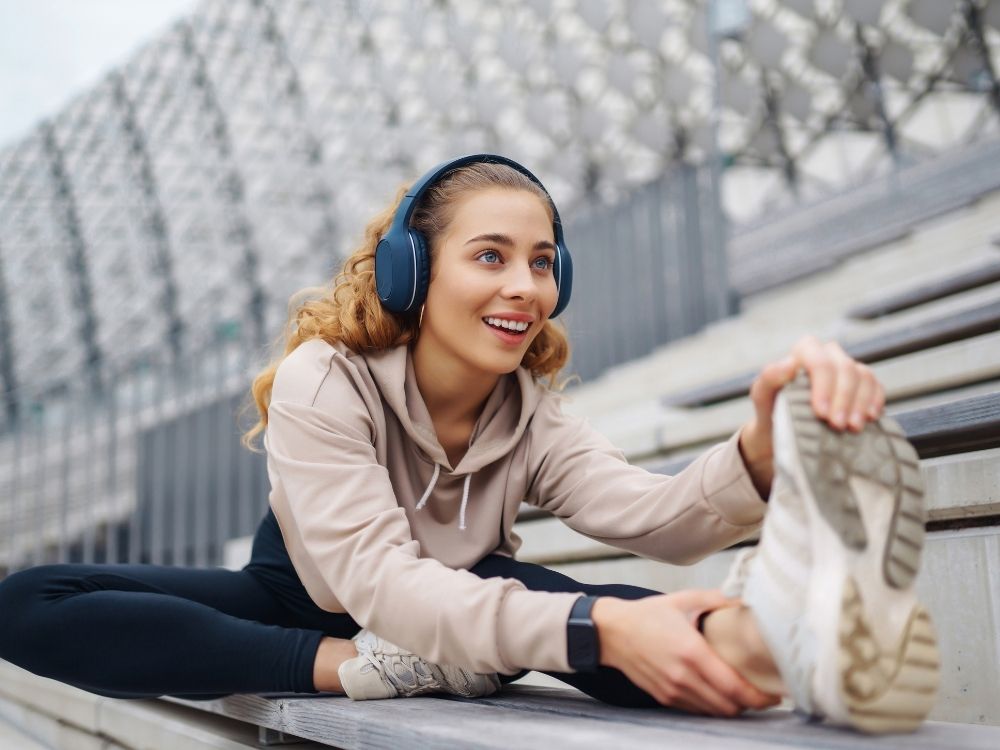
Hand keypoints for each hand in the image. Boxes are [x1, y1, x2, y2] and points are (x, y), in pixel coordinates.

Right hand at [592, 592, 780, 715]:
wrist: (611, 631)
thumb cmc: (647, 614)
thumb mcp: (684, 600)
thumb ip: (718, 600)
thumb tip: (746, 599)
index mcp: (691, 652)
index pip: (734, 687)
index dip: (759, 696)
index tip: (775, 693)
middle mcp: (682, 677)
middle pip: (729, 706)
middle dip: (752, 704)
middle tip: (766, 693)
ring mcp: (672, 690)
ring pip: (714, 712)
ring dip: (733, 707)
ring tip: (747, 694)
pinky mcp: (665, 698)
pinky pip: (697, 710)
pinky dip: (713, 706)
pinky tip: (721, 693)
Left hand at [739, 335, 886, 486]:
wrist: (782, 431)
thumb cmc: (770, 409)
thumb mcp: (761, 395)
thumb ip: (770, 376)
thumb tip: (790, 363)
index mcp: (804, 351)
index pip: (821, 362)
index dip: (825, 386)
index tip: (821, 413)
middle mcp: (828, 354)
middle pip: (846, 369)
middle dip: (844, 399)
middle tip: (838, 425)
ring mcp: (847, 368)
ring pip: (864, 377)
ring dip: (861, 403)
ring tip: (853, 427)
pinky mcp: (862, 384)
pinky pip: (876, 386)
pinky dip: (875, 401)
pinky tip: (870, 418)